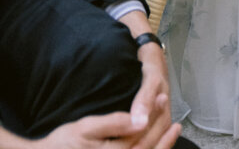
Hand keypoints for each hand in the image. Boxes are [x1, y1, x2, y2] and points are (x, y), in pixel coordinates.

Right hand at [37, 107, 181, 148]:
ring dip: (163, 143)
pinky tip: (159, 146)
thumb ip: (115, 124)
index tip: (162, 95)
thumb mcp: (86, 128)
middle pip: (147, 145)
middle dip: (160, 124)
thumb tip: (140, 119)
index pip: (141, 132)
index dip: (154, 113)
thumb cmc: (63, 144)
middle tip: (167, 102)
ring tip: (174, 127)